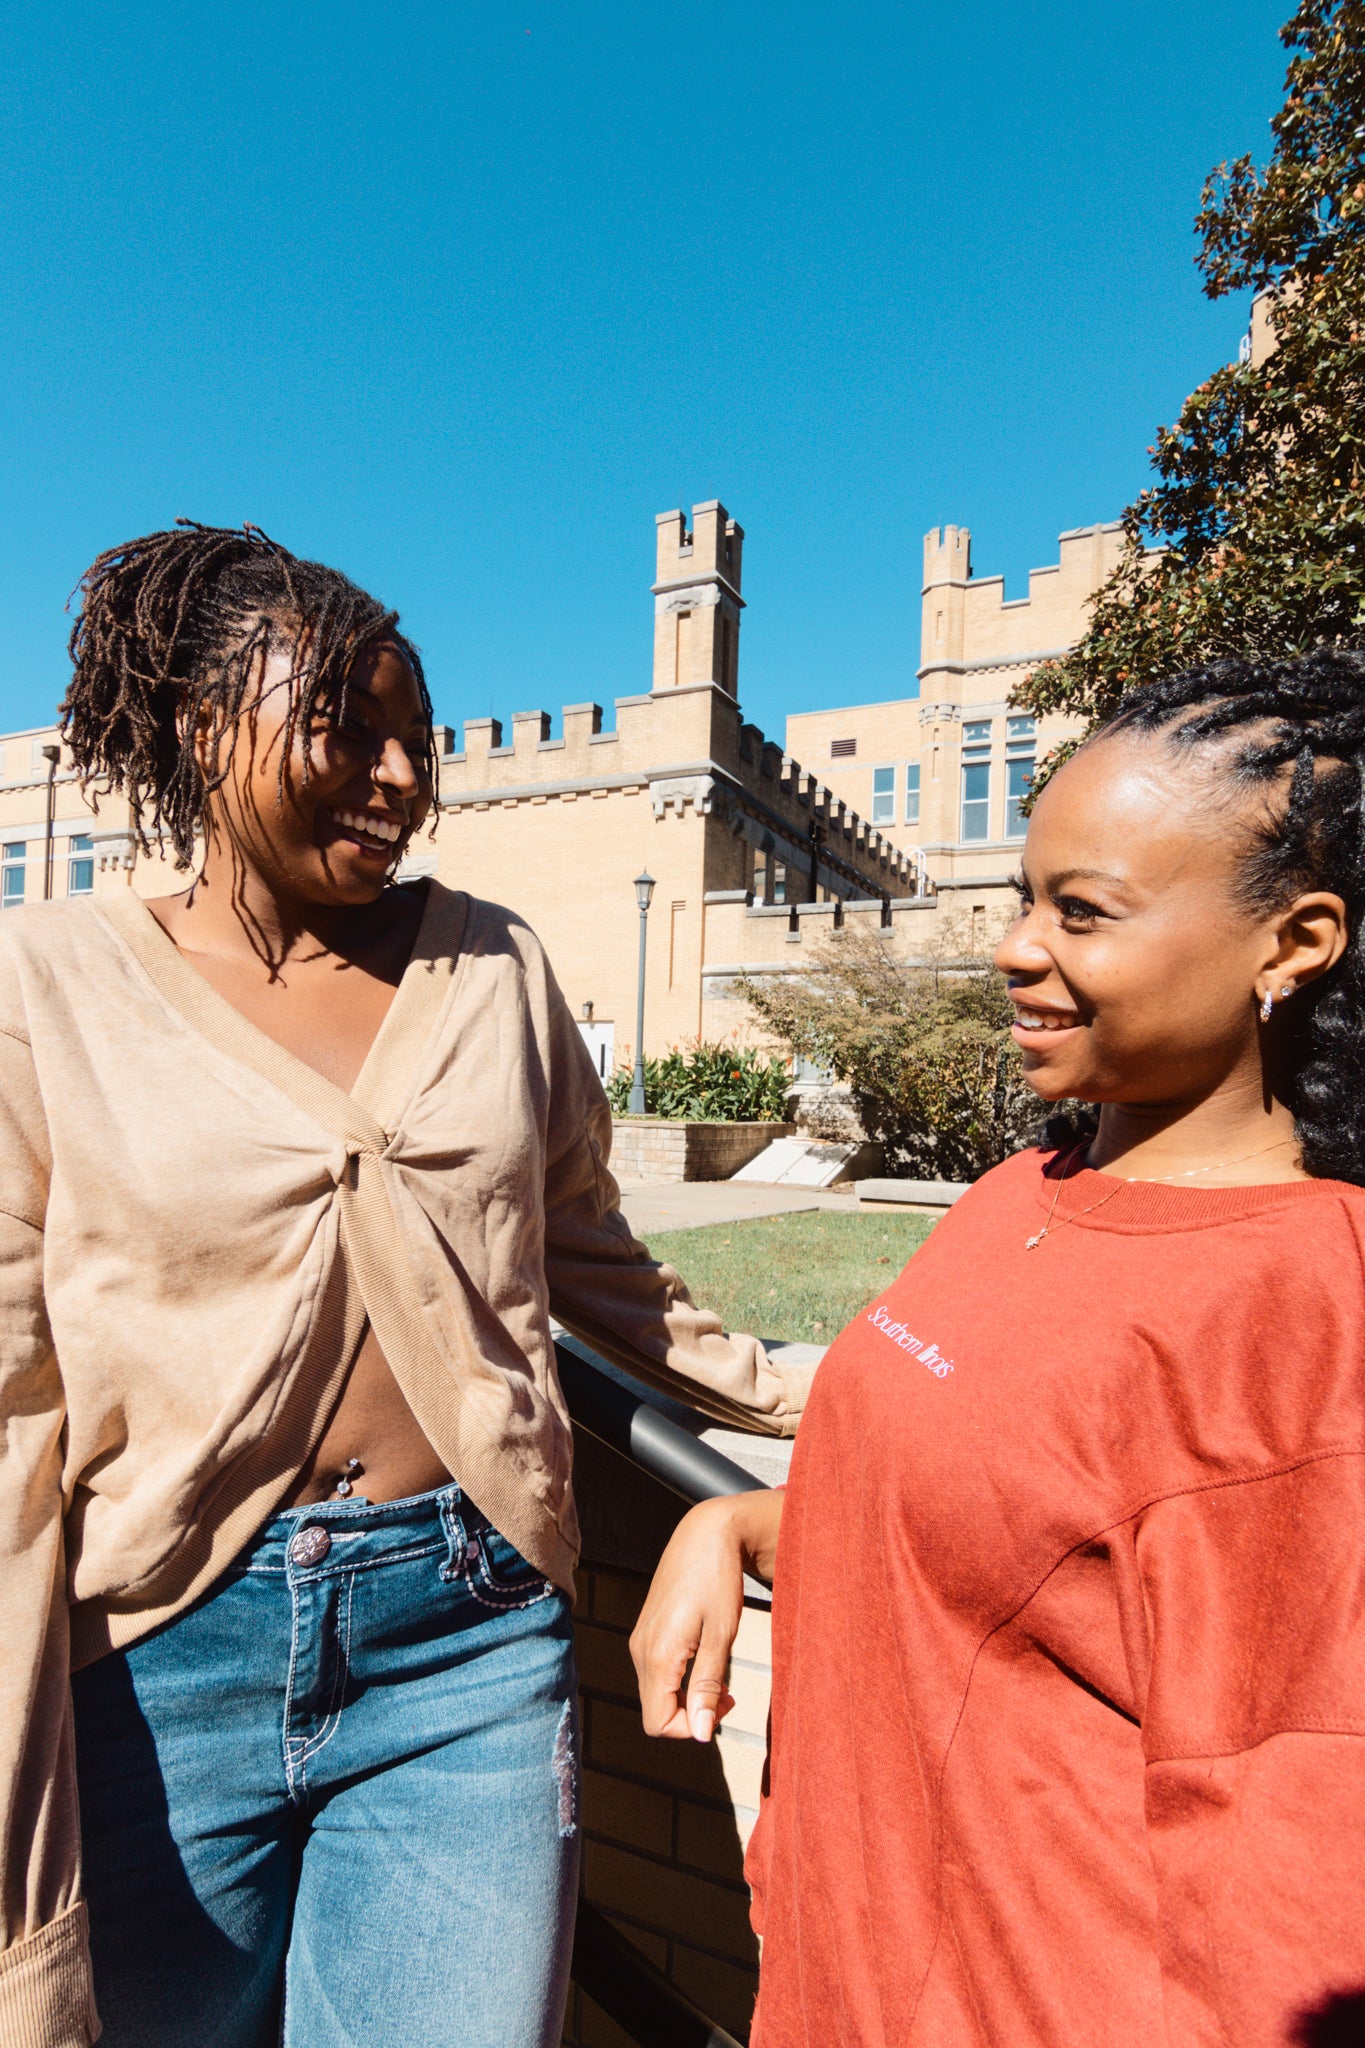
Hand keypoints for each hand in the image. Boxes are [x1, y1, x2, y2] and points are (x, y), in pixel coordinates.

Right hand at [629, 1489, 784, 1743]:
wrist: (705, 1533)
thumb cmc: (718, 1579)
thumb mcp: (721, 1634)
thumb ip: (707, 1684)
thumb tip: (700, 1731)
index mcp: (658, 1655)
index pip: (657, 1723)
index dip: (689, 1730)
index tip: (721, 1709)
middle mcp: (641, 1650)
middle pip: (655, 1711)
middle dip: (691, 1714)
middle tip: (729, 1695)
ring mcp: (641, 1639)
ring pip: (656, 1692)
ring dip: (686, 1697)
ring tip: (721, 1677)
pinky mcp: (647, 1630)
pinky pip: (656, 1671)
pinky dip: (679, 1679)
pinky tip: (705, 1658)